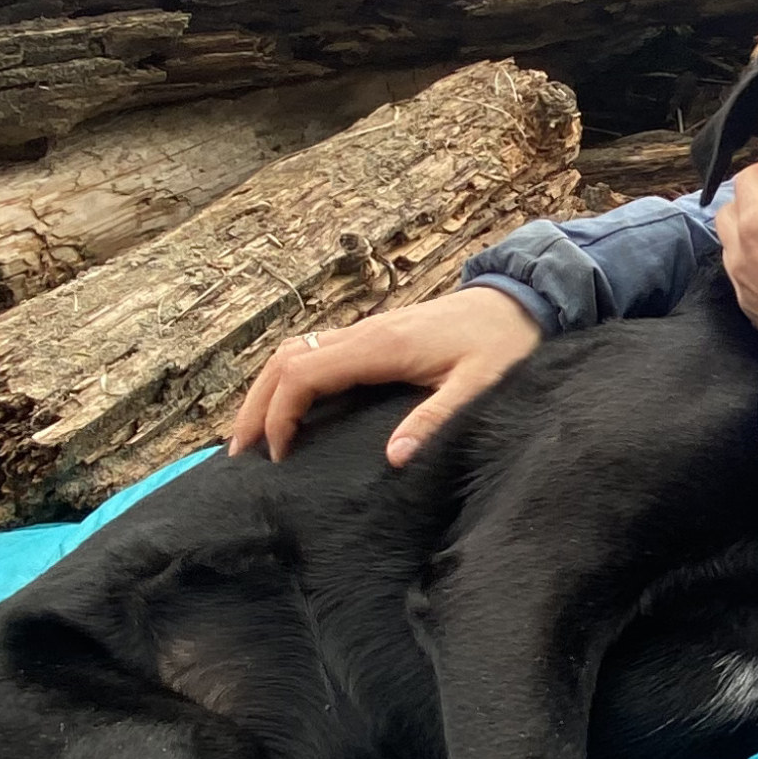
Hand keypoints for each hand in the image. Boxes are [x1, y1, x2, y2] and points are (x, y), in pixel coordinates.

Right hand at [224, 288, 543, 465]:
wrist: (520, 300)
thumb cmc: (502, 344)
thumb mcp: (478, 387)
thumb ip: (435, 421)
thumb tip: (392, 458)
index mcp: (381, 346)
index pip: (304, 374)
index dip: (280, 414)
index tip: (277, 455)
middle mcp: (363, 333)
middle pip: (284, 360)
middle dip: (255, 405)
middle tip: (238, 453)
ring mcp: (365, 331)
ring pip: (294, 353)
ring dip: (266, 391)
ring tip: (251, 436)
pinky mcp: (373, 337)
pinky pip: (314, 353)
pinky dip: (288, 380)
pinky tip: (287, 410)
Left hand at [713, 122, 757, 338]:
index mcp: (756, 218)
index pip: (749, 177)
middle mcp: (739, 251)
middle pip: (730, 210)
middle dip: (752, 197)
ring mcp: (742, 284)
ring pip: (732, 245)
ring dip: (750, 231)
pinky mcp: (752, 311)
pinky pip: (744, 276)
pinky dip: (756, 262)